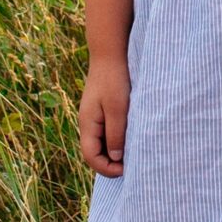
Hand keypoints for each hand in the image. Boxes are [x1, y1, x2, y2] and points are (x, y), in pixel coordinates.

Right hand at [78, 58, 129, 176]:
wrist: (111, 52)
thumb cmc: (115, 79)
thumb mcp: (117, 108)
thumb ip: (115, 134)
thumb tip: (116, 158)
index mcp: (87, 124)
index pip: (91, 157)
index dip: (107, 169)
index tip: (127, 169)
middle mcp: (88, 123)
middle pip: (95, 153)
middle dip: (112, 163)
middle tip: (133, 163)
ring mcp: (95, 116)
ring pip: (102, 143)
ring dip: (116, 151)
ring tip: (135, 151)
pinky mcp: (103, 110)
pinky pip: (107, 132)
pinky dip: (117, 139)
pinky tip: (132, 136)